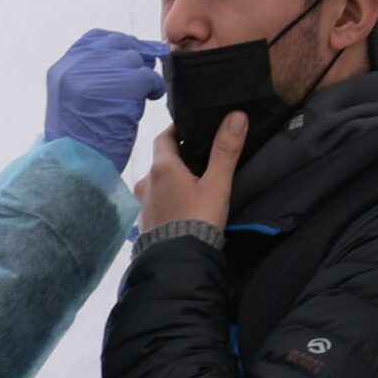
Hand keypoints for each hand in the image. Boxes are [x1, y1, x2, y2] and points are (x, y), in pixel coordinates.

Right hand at [43, 29, 168, 172]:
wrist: (76, 170)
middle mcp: (74, 67)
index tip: (133, 56)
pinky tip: (153, 96)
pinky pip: (146, 76)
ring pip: (133, 59)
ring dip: (145, 76)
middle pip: (117, 44)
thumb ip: (92, 76)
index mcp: (62, 69)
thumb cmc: (81, 142)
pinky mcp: (116, 88)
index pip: (94, 40)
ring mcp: (95, 76)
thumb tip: (130, 55)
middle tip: (145, 76)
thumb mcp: (75, 102)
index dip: (118, 45)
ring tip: (146, 93)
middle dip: (136, 58)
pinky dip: (155, 86)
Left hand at [135, 112, 246, 230]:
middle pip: (161, 160)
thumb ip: (226, 150)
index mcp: (162, 167)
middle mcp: (146, 182)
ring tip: (193, 182)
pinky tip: (181, 205)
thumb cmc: (198, 220)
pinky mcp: (143, 221)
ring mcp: (142, 203)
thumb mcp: (217, 184)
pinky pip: (154, 200)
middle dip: (178, 156)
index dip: (177, 130)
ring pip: (157, 181)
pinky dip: (166, 197)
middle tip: (199, 156)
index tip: (191, 128)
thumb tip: (236, 116)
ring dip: (171, 178)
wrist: (177, 261)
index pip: (165, 137)